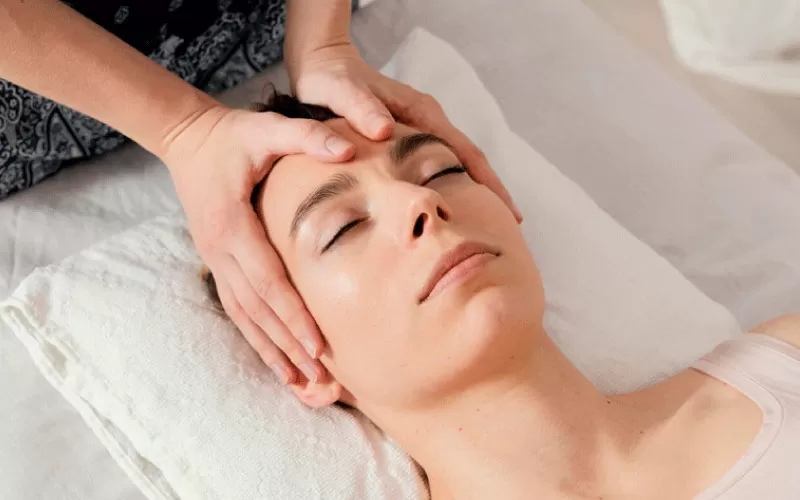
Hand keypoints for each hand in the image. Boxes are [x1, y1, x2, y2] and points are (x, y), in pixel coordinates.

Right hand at [161, 102, 355, 384]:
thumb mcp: (267, 128)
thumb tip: (349, 150)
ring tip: (300, 382)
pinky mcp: (218, 262)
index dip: (293, 314)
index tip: (318, 344)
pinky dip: (255, 337)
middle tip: (319, 375)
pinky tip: (274, 360)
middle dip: (288, 343)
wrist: (188, 139)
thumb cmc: (233, 135)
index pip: (267, 280)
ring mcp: (215, 259)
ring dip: (271, 350)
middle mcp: (219, 249)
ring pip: (244, 316)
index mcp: (232, 224)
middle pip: (257, 308)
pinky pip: (236, 308)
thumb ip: (306, 136)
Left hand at [288, 43, 522, 220]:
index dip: (487, 181)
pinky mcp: (411, 137)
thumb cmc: (331, 80)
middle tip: (511, 224)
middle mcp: (429, 120)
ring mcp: (422, 128)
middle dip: (492, 190)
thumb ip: (361, 109)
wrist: (323, 65)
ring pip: (457, 163)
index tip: (505, 209)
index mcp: (421, 112)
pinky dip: (451, 185)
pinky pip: (439, 164)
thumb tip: (385, 131)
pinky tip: (453, 207)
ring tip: (488, 223)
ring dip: (474, 190)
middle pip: (470, 159)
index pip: (465, 151)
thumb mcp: (341, 93)